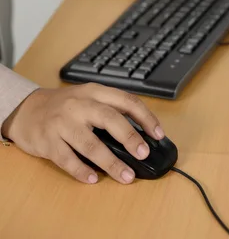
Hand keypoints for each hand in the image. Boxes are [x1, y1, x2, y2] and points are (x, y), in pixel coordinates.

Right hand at [1, 83, 163, 184]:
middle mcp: (79, 104)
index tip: (159, 133)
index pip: (126, 100)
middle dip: (130, 137)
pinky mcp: (47, 141)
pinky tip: (93, 179)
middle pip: (109, 118)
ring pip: (90, 143)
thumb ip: (111, 110)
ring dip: (110, 162)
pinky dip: (81, 170)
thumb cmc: (65, 106)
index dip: (145, 117)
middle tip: (144, 153)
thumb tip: (141, 135)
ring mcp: (62, 122)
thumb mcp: (88, 98)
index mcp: (94, 91)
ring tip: (126, 176)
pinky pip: (67, 159)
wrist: (27, 109)